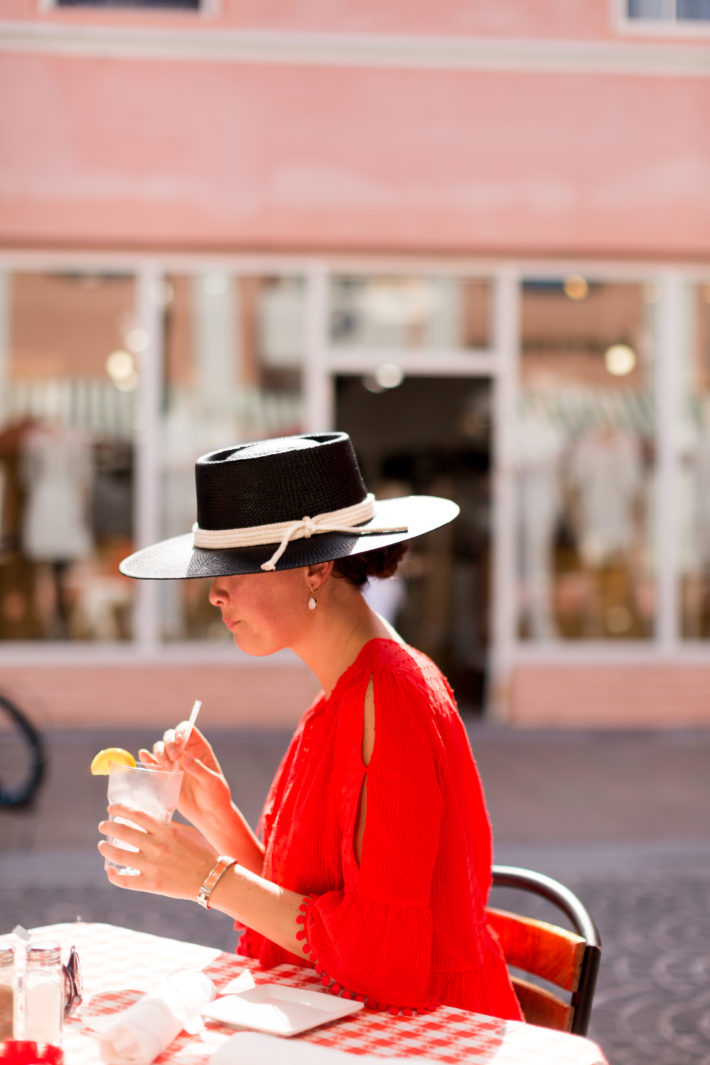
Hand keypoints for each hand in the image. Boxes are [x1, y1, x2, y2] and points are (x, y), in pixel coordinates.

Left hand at [98, 804, 215, 899]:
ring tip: (102, 846)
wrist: (212, 878)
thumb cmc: (203, 852)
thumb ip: (168, 826)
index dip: (120, 809)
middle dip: (108, 827)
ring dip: (106, 848)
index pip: (137, 815)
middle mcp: (156, 846)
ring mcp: (152, 866)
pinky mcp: (152, 884)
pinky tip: (110, 870)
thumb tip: (153, 820)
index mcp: (166, 831)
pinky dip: (114, 875)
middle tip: (103, 826)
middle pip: (123, 832)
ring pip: (119, 855)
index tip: (111, 808)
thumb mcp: (187, 831)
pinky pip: (125, 880)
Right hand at [138, 723, 231, 830]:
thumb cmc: (216, 796)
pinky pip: (153, 763)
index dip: (181, 731)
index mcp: (200, 749)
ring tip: (169, 769)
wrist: (208, 815)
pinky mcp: (165, 775)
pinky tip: (145, 758)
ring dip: (160, 754)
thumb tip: (184, 756)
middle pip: (171, 736)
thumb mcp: (212, 782)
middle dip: (168, 743)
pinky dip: (148, 759)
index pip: (188, 730)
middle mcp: (186, 752)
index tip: (179, 742)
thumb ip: (198, 769)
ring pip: (160, 748)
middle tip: (173, 759)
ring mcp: (175, 763)